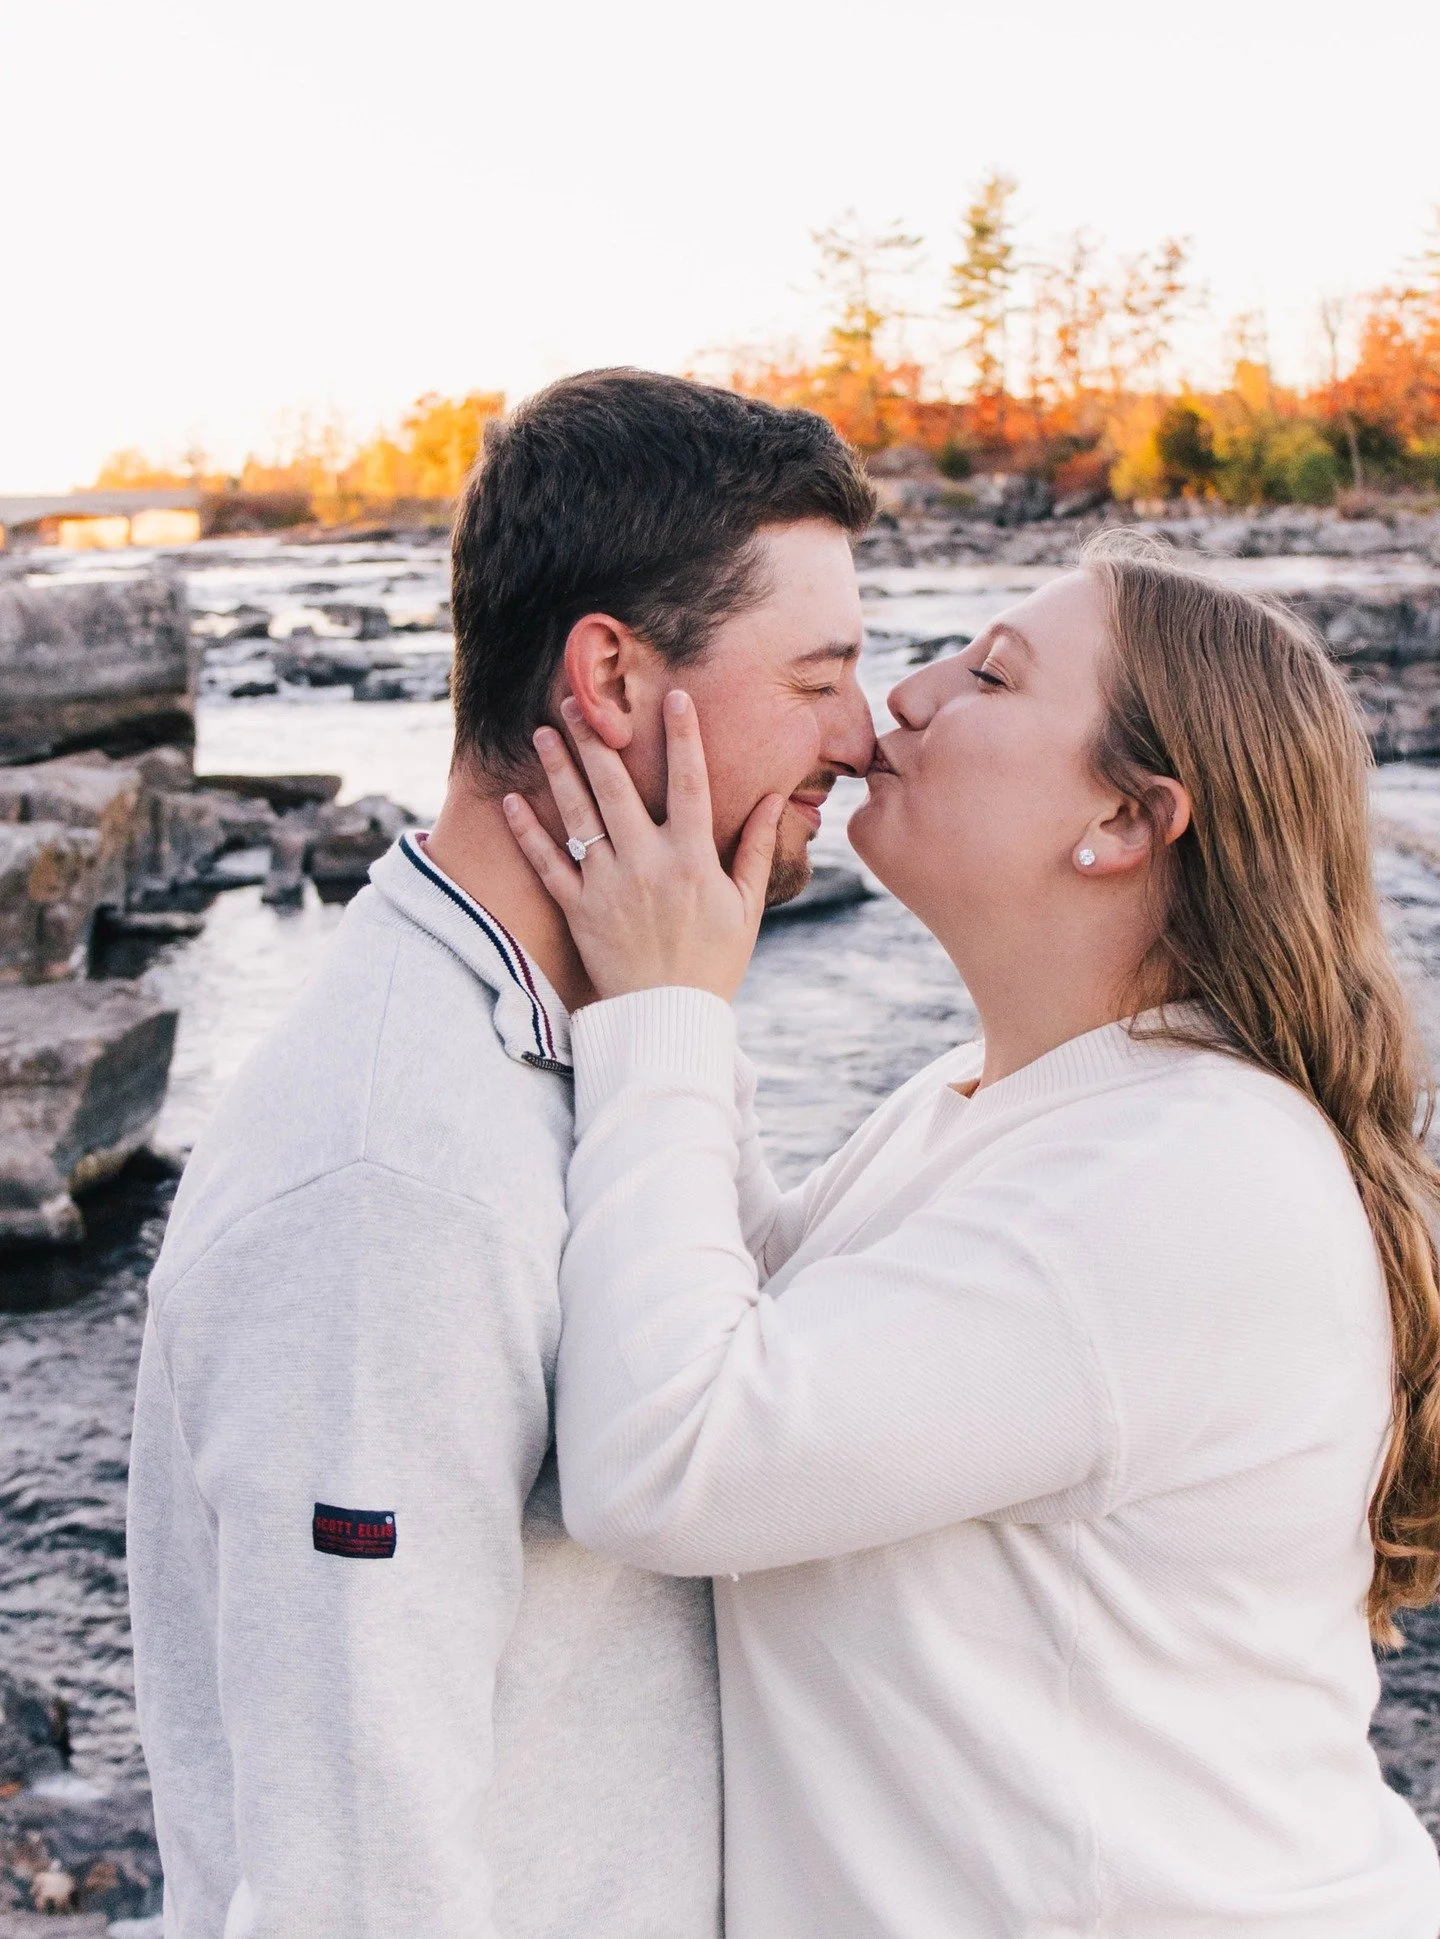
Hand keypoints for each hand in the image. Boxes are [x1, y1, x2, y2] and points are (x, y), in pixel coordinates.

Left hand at [502, 691, 784, 1003]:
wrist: (668, 1019)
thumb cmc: (713, 963)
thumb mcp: (746, 907)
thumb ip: (755, 850)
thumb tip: (776, 801)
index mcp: (692, 859)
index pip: (691, 784)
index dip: (684, 737)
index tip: (675, 696)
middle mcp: (647, 863)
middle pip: (617, 787)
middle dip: (596, 738)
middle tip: (577, 699)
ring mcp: (608, 885)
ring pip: (578, 816)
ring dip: (559, 770)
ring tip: (542, 732)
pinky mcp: (579, 910)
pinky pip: (547, 864)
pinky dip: (528, 832)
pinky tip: (513, 800)